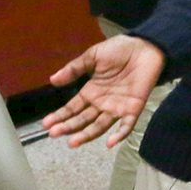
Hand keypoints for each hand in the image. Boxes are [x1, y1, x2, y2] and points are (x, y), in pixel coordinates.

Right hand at [42, 35, 166, 147]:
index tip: (46, 124)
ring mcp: (117, 108)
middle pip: (82, 120)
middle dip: (68, 127)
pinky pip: (126, 126)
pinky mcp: (133, 109)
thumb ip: (74, 69)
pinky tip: (109, 143)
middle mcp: (101, 103)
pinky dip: (119, 135)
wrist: (144, 46)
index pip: (72, 108)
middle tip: (53, 133)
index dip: (60, 116)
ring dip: (86, 135)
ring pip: (99, 126)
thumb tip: (52, 80)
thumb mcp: (92, 57)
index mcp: (90, 92)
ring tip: (72, 142)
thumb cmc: (119, 50)